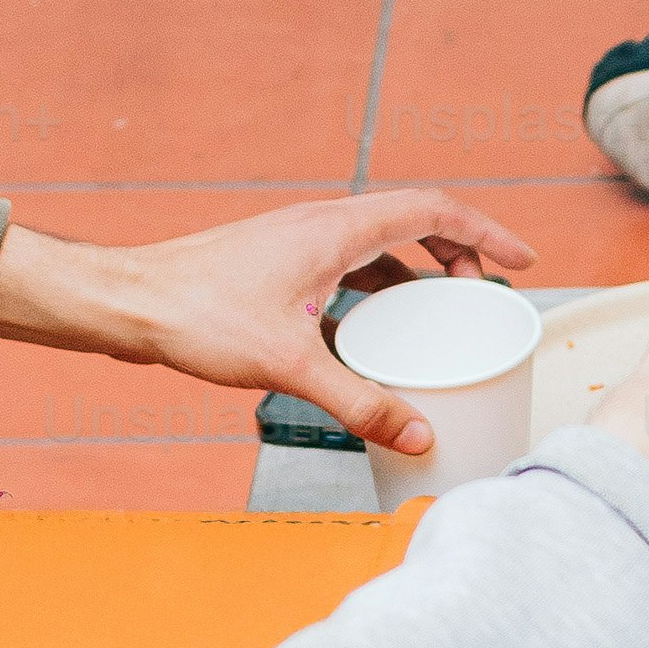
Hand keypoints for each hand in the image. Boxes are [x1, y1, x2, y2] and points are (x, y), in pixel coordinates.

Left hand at [0, 195, 538, 456]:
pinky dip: (374, 294)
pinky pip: (346, 269)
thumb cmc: (196, 316)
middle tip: (482, 299)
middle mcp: (321, 225)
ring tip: (435, 320)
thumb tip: (420, 436)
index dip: (487, 233)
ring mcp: (297, 244)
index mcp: (337, 229)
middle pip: (413, 224)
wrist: (125, 303)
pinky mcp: (276, 267)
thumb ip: (360, 403)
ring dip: (415, 276)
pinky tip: (367, 339)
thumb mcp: (290, 365)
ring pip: (378, 248)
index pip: (435, 211)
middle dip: (458, 258)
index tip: (523, 261)